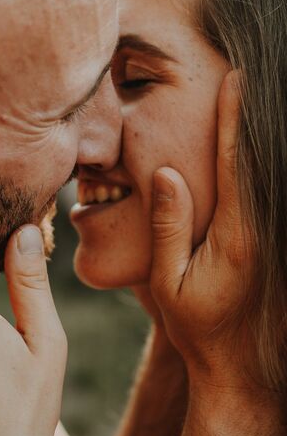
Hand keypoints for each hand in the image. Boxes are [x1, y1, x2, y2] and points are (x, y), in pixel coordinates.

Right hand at [150, 72, 255, 383]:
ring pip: (267, 173)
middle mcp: (259, 229)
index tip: (236, 82)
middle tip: (249, 74)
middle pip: (260, 160)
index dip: (234, 121)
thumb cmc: (194, 324)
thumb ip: (168, 225)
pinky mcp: (268, 241)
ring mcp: (268, 235)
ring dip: (260, 135)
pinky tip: (253, 146)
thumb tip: (166, 173)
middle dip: (253, 115)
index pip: (236, 164)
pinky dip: (259, 161)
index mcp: (236, 235)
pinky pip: (265, 192)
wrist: (234, 362)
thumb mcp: (166, 281)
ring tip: (253, 99)